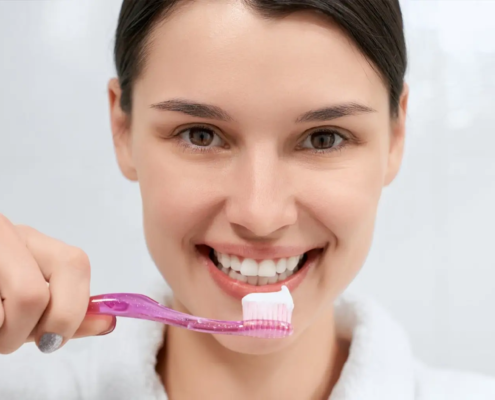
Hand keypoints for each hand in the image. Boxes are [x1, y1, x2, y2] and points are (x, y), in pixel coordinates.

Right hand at [0, 214, 114, 353]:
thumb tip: (109, 322)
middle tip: (16, 338)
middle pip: (34, 294)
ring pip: (10, 304)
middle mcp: (4, 234)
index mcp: (31, 240)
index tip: (55, 339)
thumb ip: (72, 310)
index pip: (75, 265)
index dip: (71, 311)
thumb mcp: (35, 295)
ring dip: (3, 336)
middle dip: (30, 330)